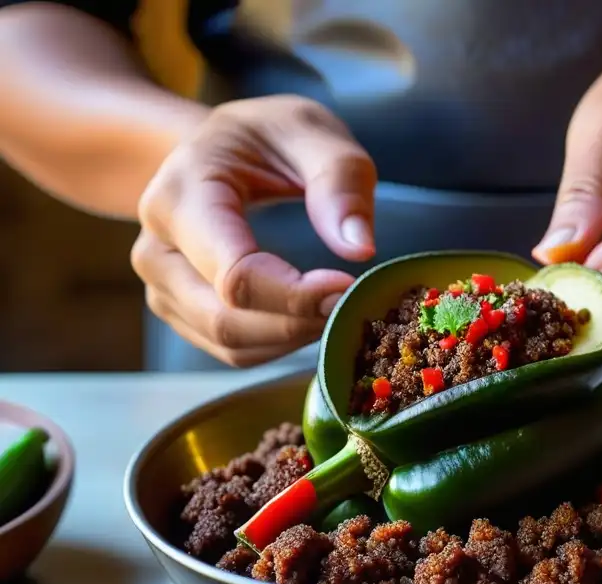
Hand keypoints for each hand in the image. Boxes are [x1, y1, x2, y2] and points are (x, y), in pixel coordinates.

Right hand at [131, 95, 376, 365]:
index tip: (348, 288)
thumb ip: (339, 181)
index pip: (234, 274)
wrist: (218, 148)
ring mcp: (162, 287)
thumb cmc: (264, 137)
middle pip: (227, 319)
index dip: (296, 295)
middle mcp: (157, 248)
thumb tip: (359, 248)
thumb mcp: (308, 130)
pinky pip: (233, 351)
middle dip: (299, 323)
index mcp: (180, 196)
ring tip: (335, 305)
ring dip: (293, 339)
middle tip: (351, 304)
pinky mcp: (181, 312)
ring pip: (231, 345)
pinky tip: (311, 317)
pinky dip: (280, 345)